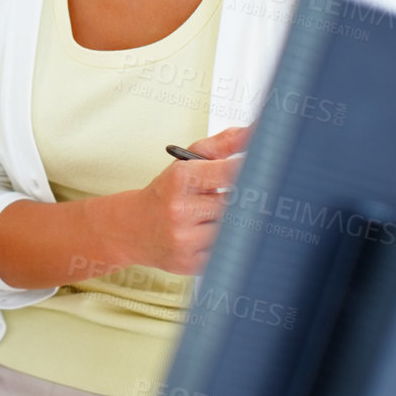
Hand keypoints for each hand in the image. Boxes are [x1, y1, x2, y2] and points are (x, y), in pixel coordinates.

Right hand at [125, 126, 251, 274]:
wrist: (131, 228)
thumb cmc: (166, 193)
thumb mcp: (187, 163)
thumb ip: (223, 145)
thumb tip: (256, 131)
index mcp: (181, 179)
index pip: (231, 172)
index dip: (253, 170)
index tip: (265, 170)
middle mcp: (180, 210)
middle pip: (237, 204)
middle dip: (245, 200)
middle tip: (251, 197)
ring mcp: (185, 239)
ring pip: (234, 230)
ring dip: (237, 223)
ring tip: (227, 217)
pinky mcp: (190, 264)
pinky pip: (226, 252)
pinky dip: (228, 244)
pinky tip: (216, 237)